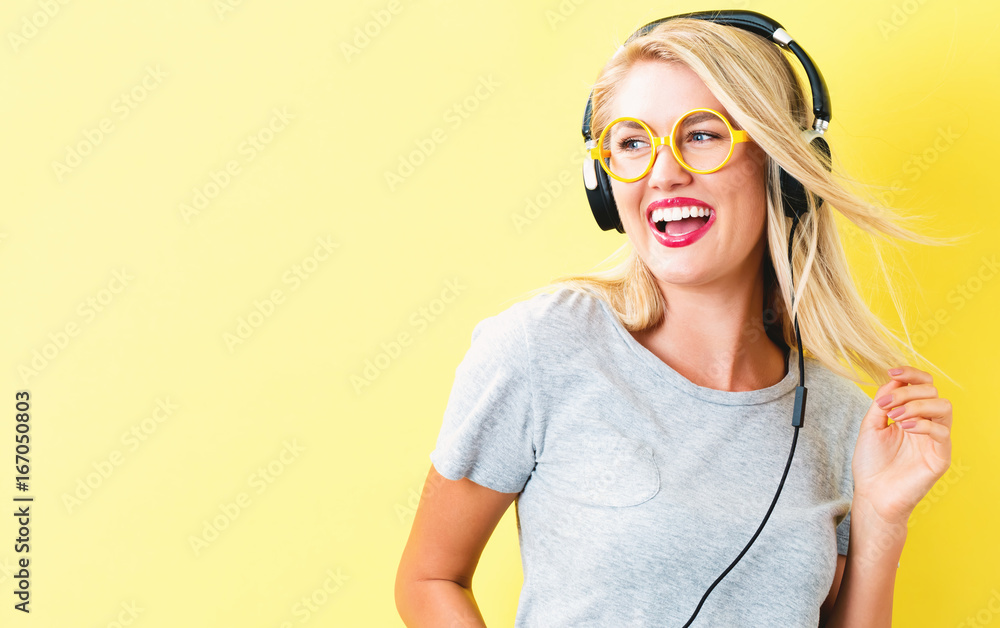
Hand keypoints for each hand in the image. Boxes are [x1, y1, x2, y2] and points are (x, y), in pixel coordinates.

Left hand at [850, 366, 952, 527]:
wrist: (872, 494)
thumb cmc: (871, 463)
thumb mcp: (871, 425)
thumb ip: (882, 402)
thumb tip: (893, 379)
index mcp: (911, 414)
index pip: (922, 385)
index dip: (911, 374)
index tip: (892, 372)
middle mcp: (927, 424)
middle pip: (932, 391)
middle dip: (907, 392)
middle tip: (887, 406)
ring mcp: (936, 440)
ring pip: (943, 406)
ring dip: (917, 405)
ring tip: (896, 417)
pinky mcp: (941, 456)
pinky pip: (942, 432)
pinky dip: (923, 423)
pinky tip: (905, 428)